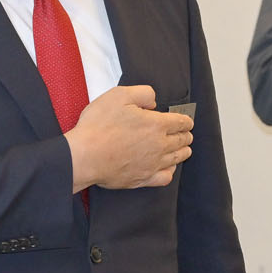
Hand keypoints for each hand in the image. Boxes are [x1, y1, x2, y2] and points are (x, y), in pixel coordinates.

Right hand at [64, 85, 193, 191]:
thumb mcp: (119, 95)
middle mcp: (159, 145)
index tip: (187, 120)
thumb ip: (143, 93)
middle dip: (186, 135)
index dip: (186, 120)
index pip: (181, 122)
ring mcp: (153, 164)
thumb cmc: (98, 125)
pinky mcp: (143, 179)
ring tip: (184, 149)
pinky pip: (166, 177)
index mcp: (156, 124)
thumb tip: (154, 102)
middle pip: (182, 140)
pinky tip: (168, 167)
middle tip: (186, 133)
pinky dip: (170, 171)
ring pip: (177, 158)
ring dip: (183, 151)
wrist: (84, 156)